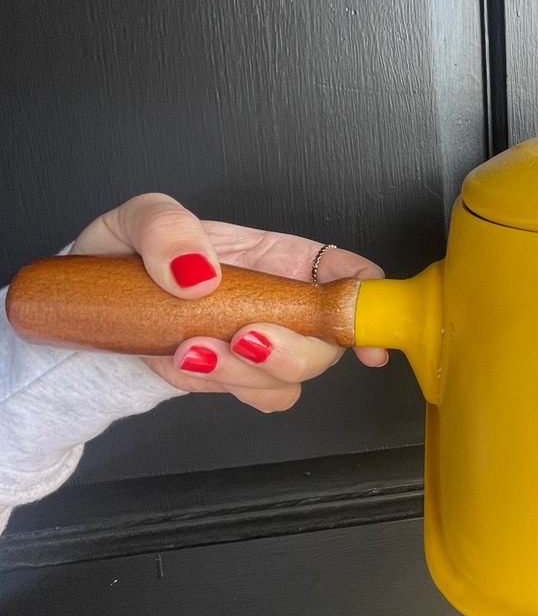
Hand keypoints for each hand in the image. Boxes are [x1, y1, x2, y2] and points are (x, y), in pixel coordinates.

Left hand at [69, 193, 387, 411]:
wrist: (90, 307)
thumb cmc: (126, 255)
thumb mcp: (138, 219)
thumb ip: (167, 230)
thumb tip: (199, 273)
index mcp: (279, 257)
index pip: (346, 272)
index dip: (369, 299)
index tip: (364, 326)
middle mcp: (280, 302)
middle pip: (329, 339)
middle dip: (295, 350)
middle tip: (246, 337)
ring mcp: (259, 342)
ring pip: (294, 376)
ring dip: (250, 372)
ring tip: (194, 349)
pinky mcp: (234, 376)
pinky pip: (258, 396)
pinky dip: (229, 387)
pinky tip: (190, 363)